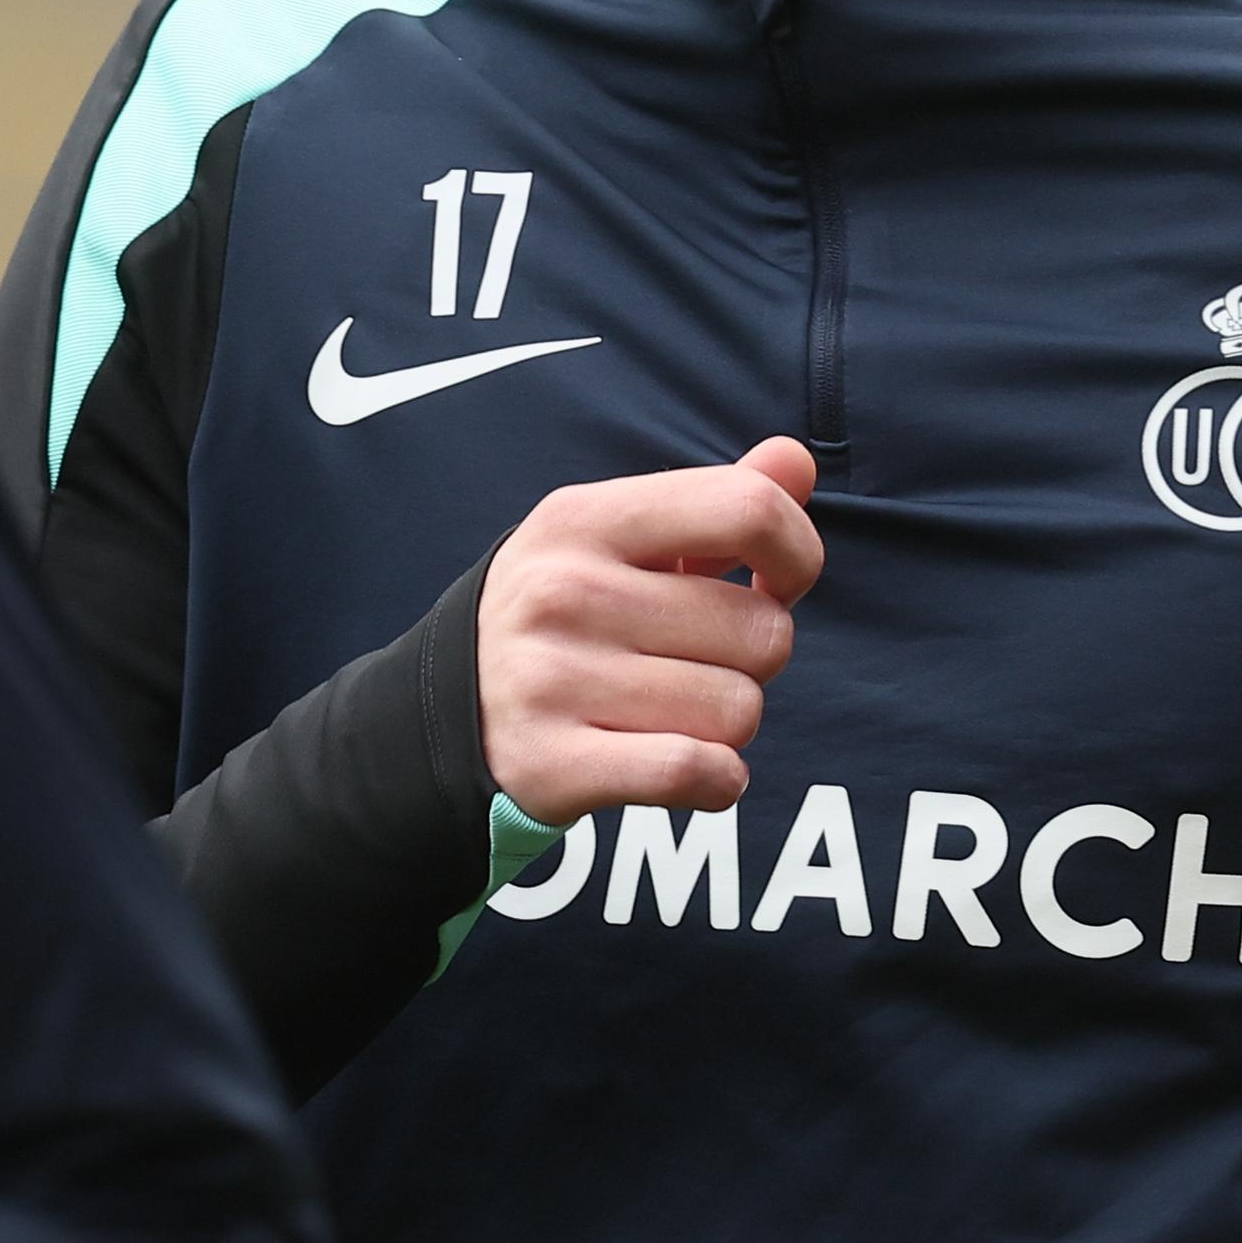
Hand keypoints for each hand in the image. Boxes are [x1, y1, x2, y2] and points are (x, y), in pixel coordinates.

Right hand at [476, 438, 821, 824]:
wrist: (443, 715)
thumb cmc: (566, 614)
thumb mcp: (619, 539)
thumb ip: (717, 500)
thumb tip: (797, 462)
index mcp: (585, 518)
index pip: (747, 509)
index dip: (797, 552)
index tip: (777, 583)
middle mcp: (565, 590)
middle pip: (762, 629)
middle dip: (754, 657)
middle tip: (697, 661)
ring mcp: (553, 678)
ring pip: (740, 710)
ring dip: (729, 723)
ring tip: (673, 709)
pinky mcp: (554, 765)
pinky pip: (697, 772)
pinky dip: (718, 780)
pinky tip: (692, 768)